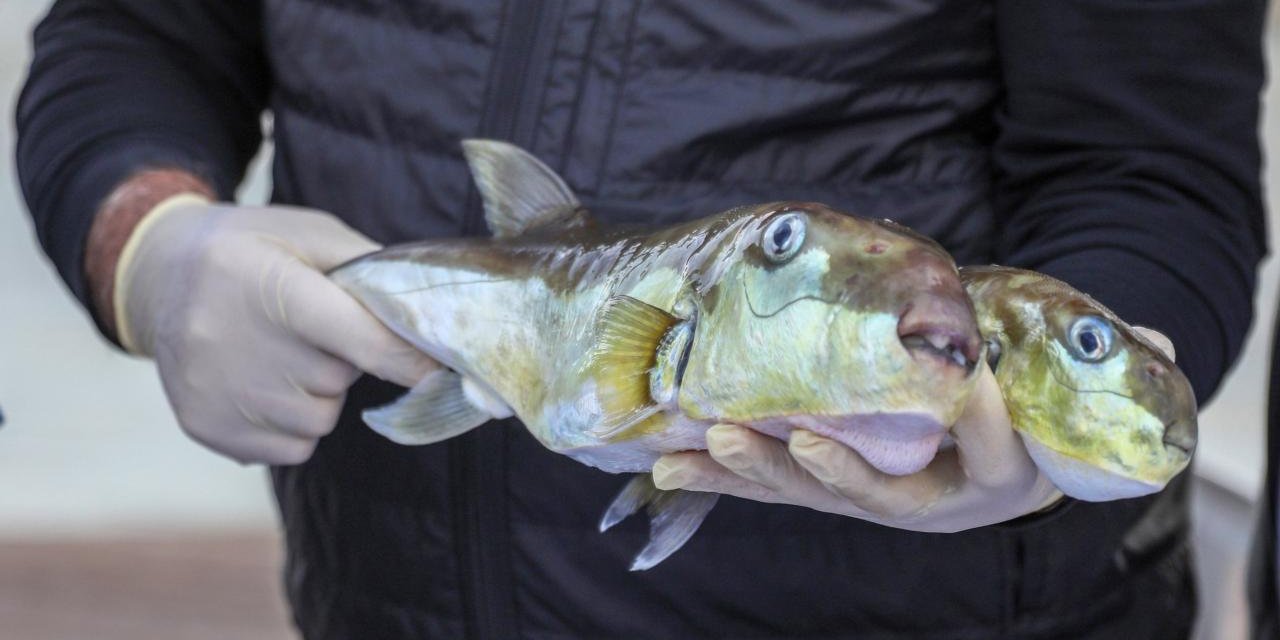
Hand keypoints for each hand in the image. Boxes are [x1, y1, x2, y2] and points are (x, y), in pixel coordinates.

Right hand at [113, 194, 437, 463]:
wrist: (158, 276)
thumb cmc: (254, 248)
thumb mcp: (309, 233)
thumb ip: (369, 269)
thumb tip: (431, 317)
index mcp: (267, 284)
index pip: (357, 338)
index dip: (409, 358)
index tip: (447, 369)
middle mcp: (233, 341)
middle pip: (337, 381)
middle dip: (343, 360)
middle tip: (310, 329)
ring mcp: (215, 391)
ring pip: (318, 419)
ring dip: (317, 393)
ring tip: (279, 353)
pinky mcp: (204, 428)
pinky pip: (291, 448)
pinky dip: (291, 423)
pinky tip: (262, 382)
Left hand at [652, 325, 1177, 531]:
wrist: (999, 433)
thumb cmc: (1030, 400)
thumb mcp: (1066, 384)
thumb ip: (1100, 360)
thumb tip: (1157, 339)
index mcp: (1000, 480)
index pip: (992, 457)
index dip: (983, 423)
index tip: (969, 378)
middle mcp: (932, 503)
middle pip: (875, 497)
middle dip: (823, 469)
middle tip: (778, 437)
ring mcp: (873, 497)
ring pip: (808, 496)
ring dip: (750, 473)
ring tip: (698, 449)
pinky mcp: (828, 484)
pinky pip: (771, 487)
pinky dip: (723, 474)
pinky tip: (668, 463)